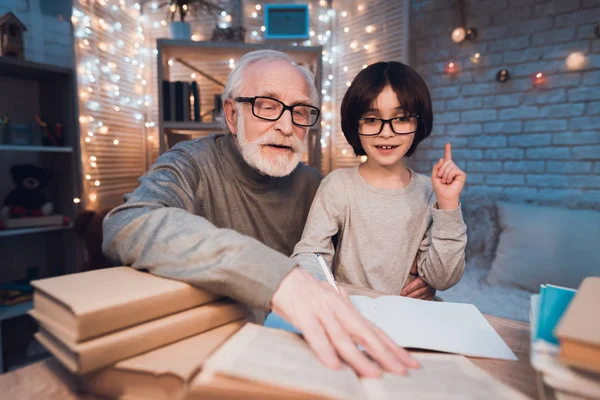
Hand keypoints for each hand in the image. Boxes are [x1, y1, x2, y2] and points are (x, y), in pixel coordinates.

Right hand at [271, 267, 419, 376]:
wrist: (283, 277)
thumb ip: (346, 317)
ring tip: (374, 374)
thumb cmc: (307, 294)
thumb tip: (363, 331)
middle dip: (386, 354)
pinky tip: (334, 364)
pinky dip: (325, 350)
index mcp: (348, 310)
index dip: (394, 347)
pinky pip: (316, 335)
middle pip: (367, 334)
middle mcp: (340, 310)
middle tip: (403, 371)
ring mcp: (322, 312)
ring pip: (343, 338)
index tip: (411, 363)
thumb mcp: (332, 304)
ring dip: (359, 358)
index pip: (376, 330)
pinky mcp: (304, 315)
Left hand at [401, 259, 435, 299]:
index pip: (419, 282)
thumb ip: (414, 265)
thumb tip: (412, 271)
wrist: (430, 265)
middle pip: (422, 290)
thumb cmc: (421, 264)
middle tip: (403, 297)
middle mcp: (432, 281)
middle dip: (412, 295)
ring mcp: (433, 287)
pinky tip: (414, 301)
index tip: (403, 292)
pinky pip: (428, 297)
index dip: (410, 288)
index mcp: (428, 274)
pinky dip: (421, 300)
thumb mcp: (418, 261)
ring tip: (407, 301)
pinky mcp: (433, 291)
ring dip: (416, 299)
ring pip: (425, 295)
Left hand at [431, 143, 465, 209]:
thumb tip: (443, 158)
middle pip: (446, 161)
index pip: (447, 158)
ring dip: (444, 175)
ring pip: (449, 165)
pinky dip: (449, 176)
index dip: (447, 151)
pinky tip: (450, 181)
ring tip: (446, 181)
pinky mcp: (462, 174)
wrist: (444, 196)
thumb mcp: (434, 175)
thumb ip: (436, 166)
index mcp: (446, 168)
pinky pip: (453, 170)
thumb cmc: (439, 187)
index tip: (447, 144)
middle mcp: (453, 168)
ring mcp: (458, 171)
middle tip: (441, 178)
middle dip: (441, 170)